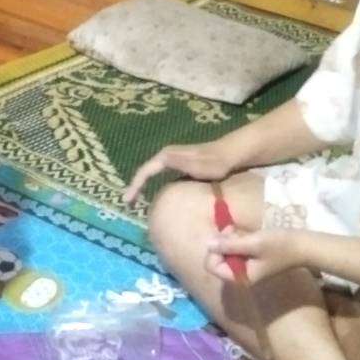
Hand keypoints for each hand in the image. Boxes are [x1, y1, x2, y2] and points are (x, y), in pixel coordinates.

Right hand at [123, 140, 238, 205]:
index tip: (127, 202)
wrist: (232, 155)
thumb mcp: (196, 165)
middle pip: (146, 172)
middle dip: (136, 187)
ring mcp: (174, 160)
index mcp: (167, 156)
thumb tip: (159, 162)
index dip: (134, 186)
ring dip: (144, 187)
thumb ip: (178, 164)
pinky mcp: (180, 165)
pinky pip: (161, 177)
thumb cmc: (215, 163)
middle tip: (129, 205)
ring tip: (138, 203)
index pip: (144, 172)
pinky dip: (155, 186)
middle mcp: (167, 156)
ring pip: (153, 175)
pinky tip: (157, 197)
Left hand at [205, 228, 309, 283]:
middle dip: (221, 243)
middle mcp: (240, 276)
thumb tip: (207, 243)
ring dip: (228, 239)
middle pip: (217, 259)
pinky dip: (236, 241)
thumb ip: (229, 245)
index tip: (226, 236)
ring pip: (224, 253)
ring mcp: (246, 268)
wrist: (304, 246)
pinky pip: (234, 251)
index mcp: (240, 277)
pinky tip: (244, 234)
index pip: (212, 266)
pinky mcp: (250, 260)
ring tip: (239, 230)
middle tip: (232, 229)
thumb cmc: (280, 245)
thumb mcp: (253, 243)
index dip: (214, 250)